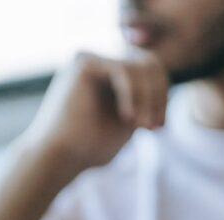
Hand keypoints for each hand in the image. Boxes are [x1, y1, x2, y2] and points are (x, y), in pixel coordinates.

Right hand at [20, 49, 169, 172]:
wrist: (59, 158)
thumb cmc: (89, 148)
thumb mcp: (129, 122)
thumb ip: (145, 102)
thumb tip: (165, 88)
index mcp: (108, 76)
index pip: (150, 72)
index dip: (162, 98)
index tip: (158, 128)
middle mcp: (99, 62)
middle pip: (149, 63)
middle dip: (158, 96)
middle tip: (154, 127)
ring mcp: (90, 59)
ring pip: (139, 66)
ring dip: (148, 100)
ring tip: (142, 127)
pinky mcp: (83, 62)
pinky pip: (123, 71)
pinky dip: (133, 96)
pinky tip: (128, 119)